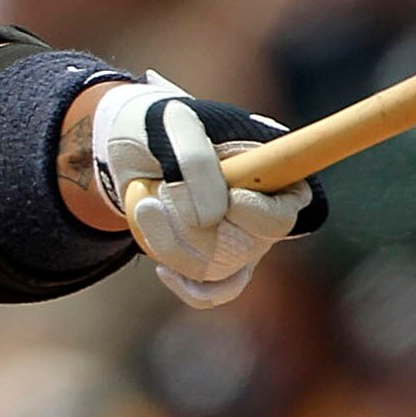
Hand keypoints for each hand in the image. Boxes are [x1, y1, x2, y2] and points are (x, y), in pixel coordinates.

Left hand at [89, 75, 326, 309]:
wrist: (131, 147)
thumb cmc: (159, 129)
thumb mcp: (172, 124)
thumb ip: (195, 161)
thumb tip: (212, 217)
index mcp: (272, 172)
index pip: (283, 212)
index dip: (256, 213)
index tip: (230, 198)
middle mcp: (265, 211)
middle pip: (248, 246)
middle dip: (194, 226)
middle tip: (161, 192)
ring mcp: (242, 239)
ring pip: (220, 268)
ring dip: (173, 244)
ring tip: (145, 206)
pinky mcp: (215, 260)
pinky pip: (212, 292)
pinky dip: (186, 285)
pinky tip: (162, 268)